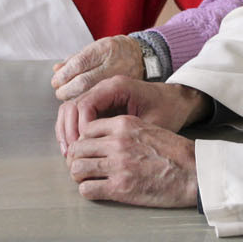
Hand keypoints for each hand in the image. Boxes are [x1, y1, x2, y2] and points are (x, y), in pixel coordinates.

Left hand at [50, 35, 144, 101]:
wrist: (141, 57)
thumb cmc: (116, 51)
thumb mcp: (95, 48)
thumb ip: (75, 59)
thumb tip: (57, 69)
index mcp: (105, 49)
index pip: (79, 63)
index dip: (64, 75)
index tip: (56, 81)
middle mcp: (114, 63)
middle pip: (84, 81)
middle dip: (67, 90)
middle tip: (59, 92)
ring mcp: (120, 78)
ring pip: (92, 93)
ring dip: (75, 98)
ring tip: (68, 98)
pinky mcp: (124, 91)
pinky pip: (103, 101)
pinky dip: (88, 103)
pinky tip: (82, 104)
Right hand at [56, 76, 208, 153]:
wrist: (176, 100)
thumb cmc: (167, 110)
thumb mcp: (153, 122)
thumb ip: (131, 132)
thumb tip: (107, 150)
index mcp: (116, 86)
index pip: (85, 104)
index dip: (80, 128)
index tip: (82, 148)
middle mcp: (104, 87)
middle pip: (72, 105)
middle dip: (68, 131)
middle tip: (71, 155)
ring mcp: (100, 94)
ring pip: (70, 110)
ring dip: (66, 131)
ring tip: (69, 154)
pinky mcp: (99, 104)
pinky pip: (78, 115)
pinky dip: (72, 130)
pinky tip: (74, 148)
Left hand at [66, 115, 198, 206]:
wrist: (194, 172)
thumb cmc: (175, 153)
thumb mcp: (148, 128)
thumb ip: (125, 132)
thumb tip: (104, 141)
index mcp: (123, 125)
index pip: (86, 130)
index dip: (83, 142)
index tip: (87, 151)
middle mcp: (116, 143)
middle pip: (78, 149)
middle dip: (77, 159)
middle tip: (83, 167)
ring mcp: (117, 165)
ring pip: (77, 168)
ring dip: (79, 175)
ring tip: (87, 179)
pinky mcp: (120, 188)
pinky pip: (87, 189)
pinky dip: (87, 191)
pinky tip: (96, 190)